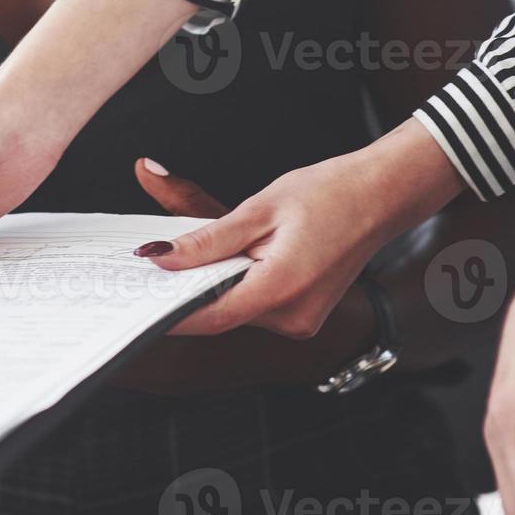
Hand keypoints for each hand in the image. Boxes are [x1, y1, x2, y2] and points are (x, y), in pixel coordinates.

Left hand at [140, 119, 465, 336]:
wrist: (381, 195)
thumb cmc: (328, 193)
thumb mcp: (258, 208)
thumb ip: (204, 237)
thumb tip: (157, 254)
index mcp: (281, 290)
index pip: (208, 316)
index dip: (166, 310)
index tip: (133, 298)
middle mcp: (293, 317)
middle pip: (220, 313)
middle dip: (186, 289)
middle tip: (152, 263)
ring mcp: (301, 321)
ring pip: (236, 309)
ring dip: (213, 284)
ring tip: (197, 250)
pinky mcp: (302, 314)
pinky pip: (255, 305)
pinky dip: (234, 284)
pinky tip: (228, 258)